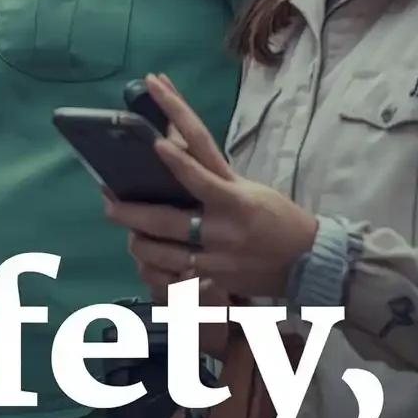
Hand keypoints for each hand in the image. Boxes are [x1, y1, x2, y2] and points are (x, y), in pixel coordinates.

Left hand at [103, 74, 318, 299]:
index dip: (177, 156)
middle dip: (132, 209)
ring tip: (120, 224)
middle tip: (106, 197)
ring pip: (165, 249)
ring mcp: (218, 255)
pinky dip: (157, 265)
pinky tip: (143, 255)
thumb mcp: (248, 188)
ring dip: (137, 237)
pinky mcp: (216, 277)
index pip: (203, 166)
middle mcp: (224, 225)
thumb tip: (171, 145)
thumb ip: (211, 174)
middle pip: (169, 217)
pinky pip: (177, 273)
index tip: (154, 140)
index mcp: (235, 196)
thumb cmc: (276, 216)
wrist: (310, 261)